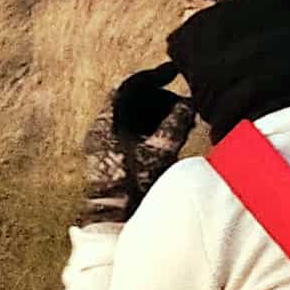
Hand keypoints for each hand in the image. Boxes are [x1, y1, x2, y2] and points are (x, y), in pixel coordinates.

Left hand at [81, 63, 196, 225]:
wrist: (114, 218)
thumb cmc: (134, 185)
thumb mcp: (161, 150)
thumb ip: (176, 122)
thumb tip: (188, 102)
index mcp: (106, 123)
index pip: (127, 87)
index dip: (152, 76)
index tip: (172, 71)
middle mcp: (100, 130)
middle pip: (129, 100)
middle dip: (158, 96)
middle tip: (180, 100)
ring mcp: (102, 144)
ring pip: (130, 115)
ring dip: (155, 112)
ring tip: (179, 117)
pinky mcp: (109, 157)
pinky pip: (129, 130)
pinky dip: (150, 126)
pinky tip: (168, 135)